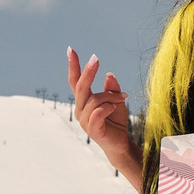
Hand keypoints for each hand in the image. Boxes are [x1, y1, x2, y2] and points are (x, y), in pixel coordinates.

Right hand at [66, 46, 134, 169]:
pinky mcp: (92, 129)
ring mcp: (84, 120)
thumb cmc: (116, 121)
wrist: (120, 144)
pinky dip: (108, 107)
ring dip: (111, 96)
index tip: (70, 49)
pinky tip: (115, 107)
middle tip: (96, 58)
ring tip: (123, 98)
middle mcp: (81, 109)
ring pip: (94, 99)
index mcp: (84, 100)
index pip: (75, 80)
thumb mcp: (117, 100)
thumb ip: (112, 89)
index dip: (73, 65)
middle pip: (81, 86)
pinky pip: (98, 113)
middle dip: (88, 71)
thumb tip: (109, 74)